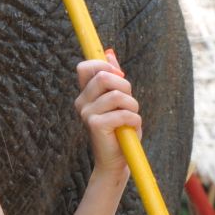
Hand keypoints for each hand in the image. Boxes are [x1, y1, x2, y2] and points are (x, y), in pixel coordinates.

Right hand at [73, 51, 139, 178]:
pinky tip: (131, 128)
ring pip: (117, 95)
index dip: (104, 66)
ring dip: (133, 106)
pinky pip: (122, 113)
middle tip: (130, 102)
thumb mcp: (120, 100)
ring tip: (132, 118)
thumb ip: (114, 78)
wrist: (117, 161)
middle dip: (125, 87)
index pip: (85, 67)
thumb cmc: (121, 130)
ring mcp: (86, 113)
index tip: (119, 77)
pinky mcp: (94, 125)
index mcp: (85, 94)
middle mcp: (81, 102)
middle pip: (104, 76)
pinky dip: (133, 119)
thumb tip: (109, 53)